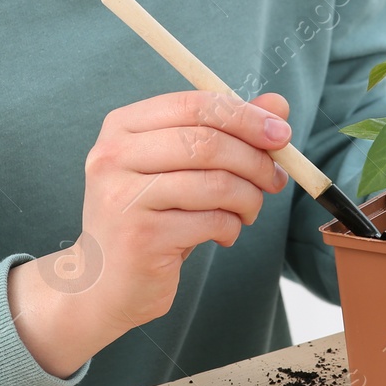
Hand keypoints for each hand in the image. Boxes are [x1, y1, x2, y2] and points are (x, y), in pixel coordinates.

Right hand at [9, 91, 292, 376]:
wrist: (105, 281)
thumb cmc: (151, 216)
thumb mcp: (183, 167)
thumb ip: (227, 131)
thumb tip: (277, 104)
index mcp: (122, 126)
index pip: (194, 105)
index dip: (245, 116)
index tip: (281, 134)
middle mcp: (114, 156)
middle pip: (207, 142)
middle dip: (255, 160)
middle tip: (275, 178)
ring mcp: (123, 197)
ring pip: (214, 183)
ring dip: (248, 198)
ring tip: (249, 210)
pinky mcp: (140, 236)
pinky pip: (210, 221)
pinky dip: (230, 227)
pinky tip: (224, 233)